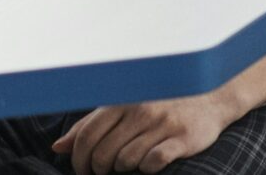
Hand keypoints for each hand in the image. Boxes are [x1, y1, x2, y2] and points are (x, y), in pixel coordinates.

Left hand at [54, 89, 239, 174]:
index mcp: (121, 101)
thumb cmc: (157, 104)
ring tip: (127, 164)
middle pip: (103, 153)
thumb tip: (57, 147)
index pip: (87, 135)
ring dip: (122, 169)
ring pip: (125, 161)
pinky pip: (153, 163)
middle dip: (98, 169)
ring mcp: (161, 124)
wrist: (208, 97)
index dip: (78, 159)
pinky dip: (146, 168)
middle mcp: (140, 110)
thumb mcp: (122, 108)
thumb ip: (90, 125)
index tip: (81, 169)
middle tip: (103, 172)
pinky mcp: (182, 139)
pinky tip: (148, 164)